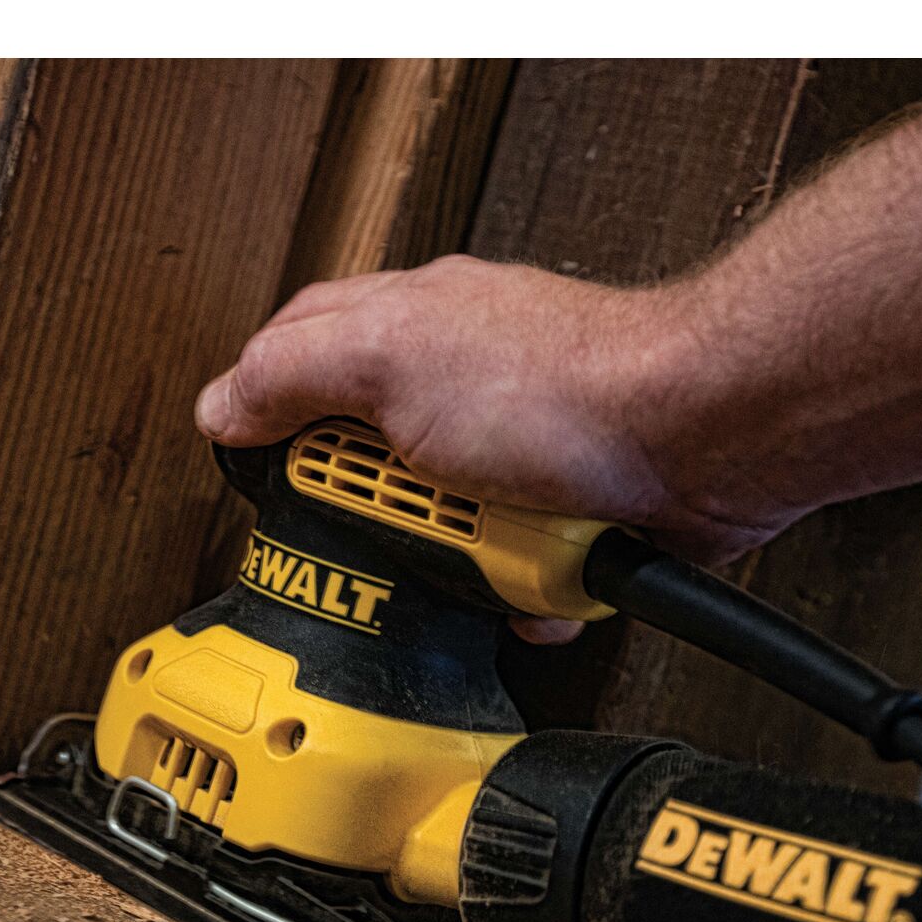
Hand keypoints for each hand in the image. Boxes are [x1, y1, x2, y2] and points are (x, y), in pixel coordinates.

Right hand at [194, 258, 776, 638]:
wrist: (699, 440)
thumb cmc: (571, 385)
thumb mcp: (389, 358)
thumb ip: (295, 374)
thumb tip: (222, 403)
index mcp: (405, 330)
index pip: (300, 370)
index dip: (273, 432)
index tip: (267, 489)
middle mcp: (459, 386)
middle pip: (367, 475)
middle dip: (373, 521)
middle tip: (381, 535)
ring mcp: (516, 457)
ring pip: (440, 539)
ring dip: (454, 564)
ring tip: (475, 553)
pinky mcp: (565, 516)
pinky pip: (513, 577)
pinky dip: (520, 590)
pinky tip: (528, 582)